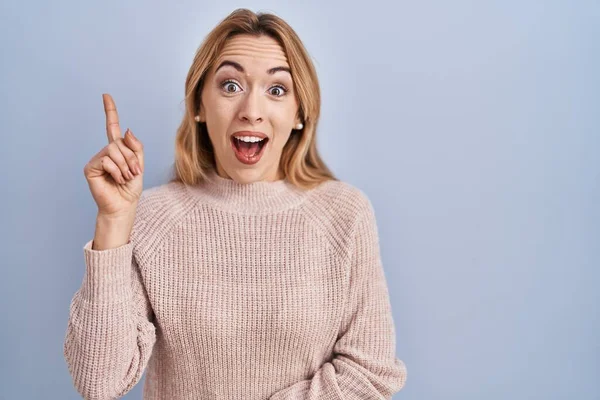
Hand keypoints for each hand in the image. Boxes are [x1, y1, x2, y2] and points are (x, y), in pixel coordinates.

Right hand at [83, 93, 144, 217]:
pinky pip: (107, 160)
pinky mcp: (91, 168)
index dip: (110, 111)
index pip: (113, 127)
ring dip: (125, 166)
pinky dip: (116, 171)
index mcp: (117, 150)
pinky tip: (116, 180)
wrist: (123, 206)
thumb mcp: (139, 165)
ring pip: (114, 151)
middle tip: (134, 173)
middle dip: (131, 159)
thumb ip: (135, 147)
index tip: (106, 95)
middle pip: (120, 143)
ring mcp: (97, 159)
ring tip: (125, 178)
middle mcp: (105, 152)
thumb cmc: (130, 188)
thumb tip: (127, 130)